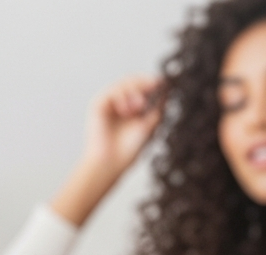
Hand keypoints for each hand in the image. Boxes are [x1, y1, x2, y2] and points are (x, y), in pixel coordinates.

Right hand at [52, 76, 165, 226]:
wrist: (111, 162)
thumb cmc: (130, 150)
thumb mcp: (150, 126)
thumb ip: (158, 108)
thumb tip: (167, 89)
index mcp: (134, 107)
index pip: (144, 86)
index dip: (153, 82)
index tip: (164, 83)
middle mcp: (121, 103)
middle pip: (134, 80)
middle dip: (145, 82)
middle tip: (154, 87)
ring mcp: (110, 103)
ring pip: (123, 82)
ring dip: (135, 90)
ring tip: (139, 107)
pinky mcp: (98, 105)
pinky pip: (112, 91)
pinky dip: (122, 96)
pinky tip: (126, 111)